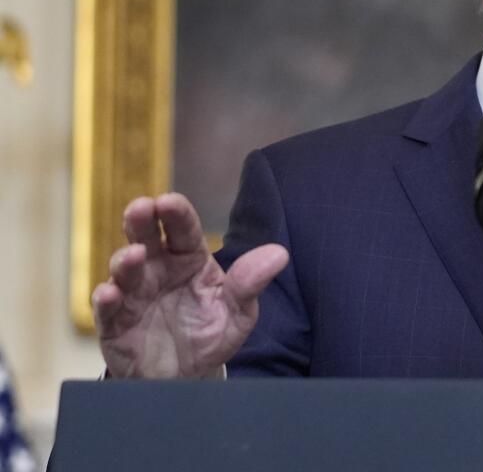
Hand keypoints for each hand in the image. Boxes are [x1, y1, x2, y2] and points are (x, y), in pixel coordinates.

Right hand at [92, 193, 288, 378]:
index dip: (175, 213)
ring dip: (125, 259)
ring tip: (134, 255)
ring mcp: (134, 293)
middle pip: (147, 237)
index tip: (168, 201)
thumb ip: (250, 283)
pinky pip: (107, 308)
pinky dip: (106, 299)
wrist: (186, 378)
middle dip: (140, 220)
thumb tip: (280, 254)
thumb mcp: (238, 312)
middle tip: (140, 208)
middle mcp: (158, 269)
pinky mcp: (115, 322)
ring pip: (124, 269)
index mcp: (190, 259)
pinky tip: (110, 294)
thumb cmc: (210, 335)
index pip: (183, 229)